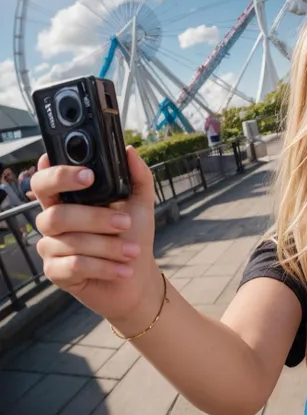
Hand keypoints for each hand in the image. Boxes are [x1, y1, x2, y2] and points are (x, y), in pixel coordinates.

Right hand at [32, 146, 160, 324]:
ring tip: (132, 251)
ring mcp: (51, 247)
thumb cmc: (133, 236)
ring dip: (108, 247)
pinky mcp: (55, 272)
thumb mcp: (141, 204)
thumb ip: (137, 177)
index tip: (88, 176)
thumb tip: (129, 151)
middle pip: (57, 214)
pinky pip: (74, 266)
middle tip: (124, 223)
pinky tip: (122, 269)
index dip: (58, 175)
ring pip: (70, 242)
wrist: (136, 275)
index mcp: (68, 200)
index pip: (45, 181)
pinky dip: (104, 267)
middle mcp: (53, 221)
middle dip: (95, 218)